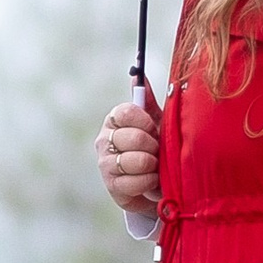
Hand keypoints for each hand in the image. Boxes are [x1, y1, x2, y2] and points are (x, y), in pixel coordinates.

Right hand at [94, 90, 161, 212]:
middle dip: (153, 146)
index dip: (145, 121)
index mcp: (114, 120)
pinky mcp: (112, 186)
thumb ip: (147, 100)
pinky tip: (152, 180)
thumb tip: (138, 76)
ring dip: (153, 165)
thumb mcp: (156, 122)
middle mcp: (104, 140)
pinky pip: (135, 182)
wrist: (157, 183)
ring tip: (156, 166)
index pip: (125, 112)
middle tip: (158, 150)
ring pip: (134, 160)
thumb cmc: (156, 148)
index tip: (155, 128)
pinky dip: (149, 181)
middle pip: (132, 137)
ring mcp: (105, 164)